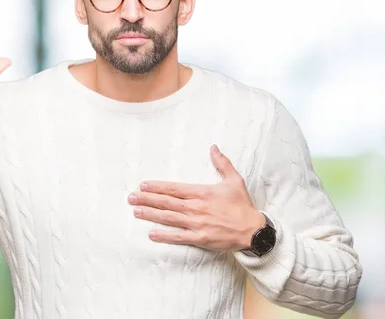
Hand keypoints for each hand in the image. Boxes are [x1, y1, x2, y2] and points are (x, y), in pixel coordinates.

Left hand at [128, 144, 264, 251]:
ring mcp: (197, 223)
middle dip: (147, 199)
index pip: (174, 188)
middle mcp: (196, 207)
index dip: (157, 186)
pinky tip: (151, 233)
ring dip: (151, 214)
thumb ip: (222, 163)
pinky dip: (164, 235)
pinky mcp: (200, 238)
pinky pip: (178, 237)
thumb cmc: (242, 205)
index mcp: (202, 193)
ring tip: (136, 211)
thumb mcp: (234, 180)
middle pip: (167, 202)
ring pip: (169, 218)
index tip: (143, 184)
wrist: (253, 230)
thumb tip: (213, 147)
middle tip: (131, 197)